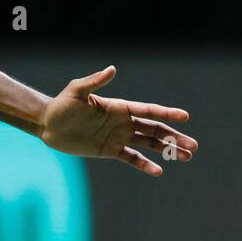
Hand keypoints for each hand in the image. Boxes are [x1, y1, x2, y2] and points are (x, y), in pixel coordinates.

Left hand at [40, 65, 197, 175]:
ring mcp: (117, 136)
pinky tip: (158, 171)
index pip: (148, 111)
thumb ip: (95, 82)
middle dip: (174, 137)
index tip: (184, 117)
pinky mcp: (109, 150)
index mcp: (118, 107)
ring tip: (186, 157)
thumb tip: (112, 69)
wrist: (47, 124)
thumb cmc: (61, 105)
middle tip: (194, 146)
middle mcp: (122, 122)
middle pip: (154, 129)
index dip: (166, 114)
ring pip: (148, 144)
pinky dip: (144, 164)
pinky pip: (131, 158)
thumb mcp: (76, 91)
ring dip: (167, 150)